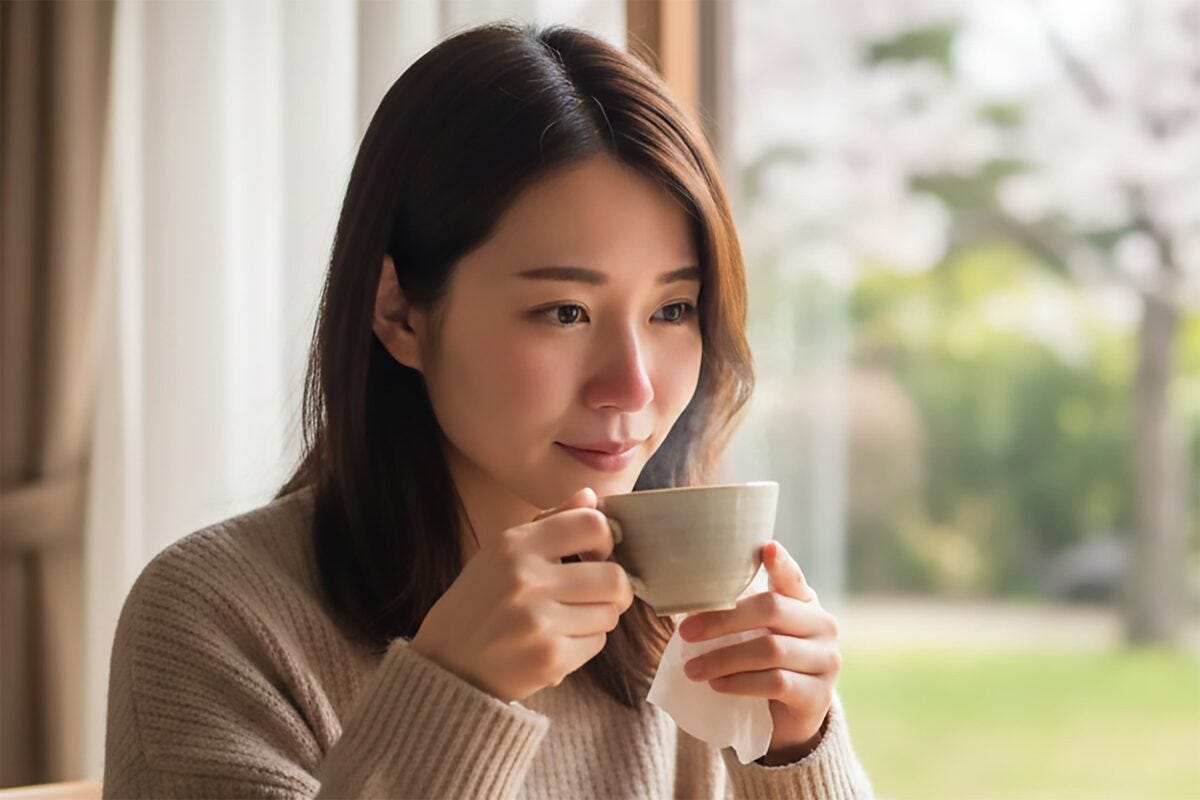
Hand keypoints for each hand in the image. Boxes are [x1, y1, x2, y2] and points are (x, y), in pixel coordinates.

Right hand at [410, 488, 633, 702]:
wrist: (447, 664)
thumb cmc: (480, 602)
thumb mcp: (503, 552)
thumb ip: (551, 522)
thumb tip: (590, 496)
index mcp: (515, 546)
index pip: (592, 524)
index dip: (606, 539)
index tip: (597, 553)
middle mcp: (527, 580)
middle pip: (614, 576)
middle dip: (616, 587)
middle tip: (602, 593)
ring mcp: (539, 622)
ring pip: (610, 612)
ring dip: (599, 616)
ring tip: (572, 617)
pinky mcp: (550, 659)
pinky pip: (597, 643)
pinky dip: (586, 642)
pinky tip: (559, 640)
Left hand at [677, 541, 839, 764]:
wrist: (788, 719)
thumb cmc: (764, 665)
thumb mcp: (756, 633)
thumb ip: (739, 613)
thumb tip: (685, 600)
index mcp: (804, 602)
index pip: (792, 577)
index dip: (781, 562)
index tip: (766, 548)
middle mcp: (822, 625)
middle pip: (771, 610)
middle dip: (723, 620)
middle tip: (686, 632)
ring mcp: (825, 660)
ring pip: (770, 650)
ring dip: (723, 659)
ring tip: (693, 669)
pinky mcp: (818, 695)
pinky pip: (775, 682)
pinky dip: (740, 683)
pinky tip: (718, 685)